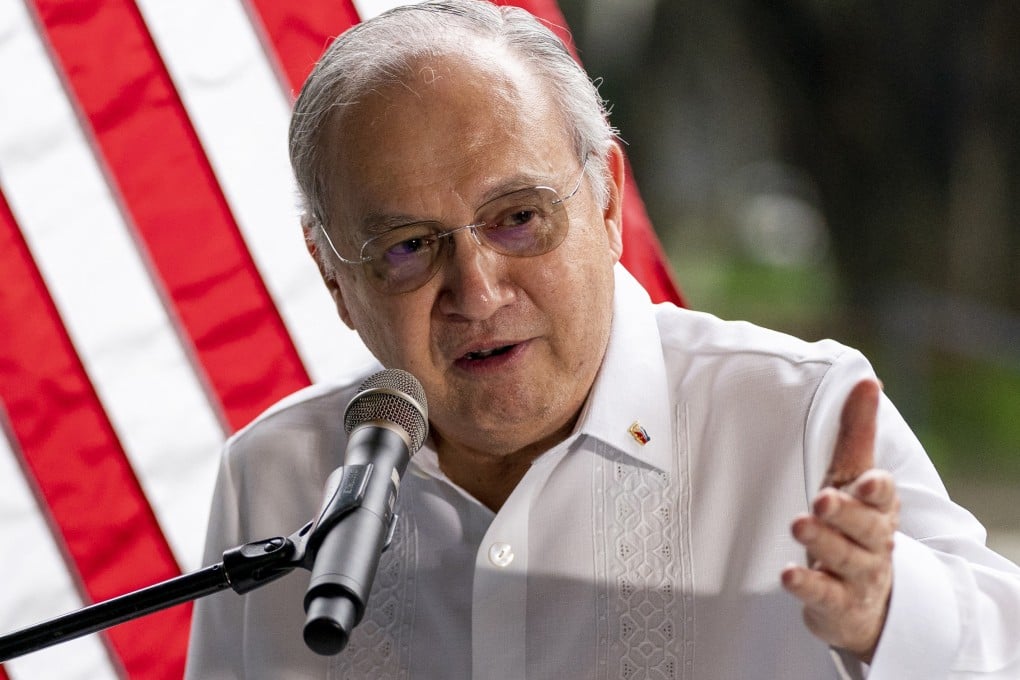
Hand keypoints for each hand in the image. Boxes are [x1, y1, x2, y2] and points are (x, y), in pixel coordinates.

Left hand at [781, 379, 899, 661]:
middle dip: (846, 513)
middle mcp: (874, 542)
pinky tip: (787, 574)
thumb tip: (867, 380)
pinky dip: (806, 585)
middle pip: (866, 527)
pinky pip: (823, 595)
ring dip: (823, 542)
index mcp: (878, 508)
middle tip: (822, 500)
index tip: (867, 480)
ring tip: (799, 524)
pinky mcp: (836, 603)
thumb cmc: (854, 526)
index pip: (884, 496)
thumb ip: (857, 433)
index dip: (877, 490)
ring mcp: (857, 575)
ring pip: (844, 558)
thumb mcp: (853, 479)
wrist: (867, 600)